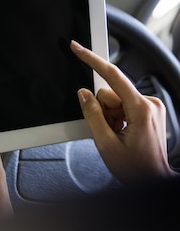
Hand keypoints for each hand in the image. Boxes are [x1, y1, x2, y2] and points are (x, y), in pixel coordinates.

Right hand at [70, 40, 176, 183]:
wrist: (153, 181)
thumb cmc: (136, 169)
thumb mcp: (106, 143)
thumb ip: (92, 115)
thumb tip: (84, 94)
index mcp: (141, 109)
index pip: (112, 76)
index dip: (92, 60)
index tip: (78, 49)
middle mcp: (150, 104)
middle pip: (110, 93)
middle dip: (103, 110)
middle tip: (108, 131)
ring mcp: (151, 107)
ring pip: (115, 100)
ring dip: (109, 116)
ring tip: (116, 135)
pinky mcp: (149, 111)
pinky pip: (123, 106)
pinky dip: (116, 118)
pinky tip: (122, 132)